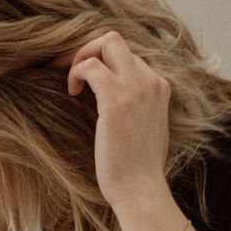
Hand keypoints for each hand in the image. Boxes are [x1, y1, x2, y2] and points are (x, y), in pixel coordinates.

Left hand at [52, 30, 171, 209]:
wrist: (141, 190)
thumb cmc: (137, 169)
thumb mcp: (142, 129)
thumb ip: (135, 108)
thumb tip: (110, 102)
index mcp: (159, 87)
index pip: (127, 55)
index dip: (102, 62)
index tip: (85, 80)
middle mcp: (151, 81)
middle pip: (116, 40)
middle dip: (88, 50)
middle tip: (70, 73)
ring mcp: (136, 88)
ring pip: (105, 43)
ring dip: (80, 58)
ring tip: (71, 84)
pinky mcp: (116, 100)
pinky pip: (90, 66)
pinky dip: (76, 73)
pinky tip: (72, 93)